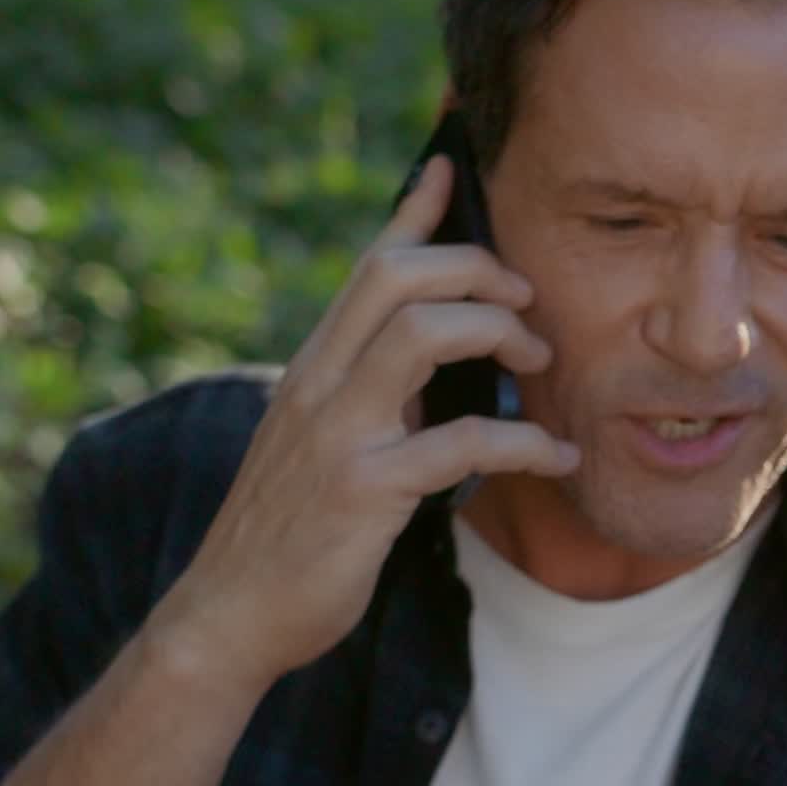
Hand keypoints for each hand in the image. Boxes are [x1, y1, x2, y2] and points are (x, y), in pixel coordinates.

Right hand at [155, 157, 576, 689]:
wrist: (229, 616)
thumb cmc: (286, 535)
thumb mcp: (318, 445)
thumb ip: (363, 395)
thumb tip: (424, 359)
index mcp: (313, 369)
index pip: (368, 267)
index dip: (414, 212)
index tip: (451, 168)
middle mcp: (318, 384)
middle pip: (396, 276)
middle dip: (475, 268)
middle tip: (528, 300)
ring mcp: (336, 433)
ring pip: (422, 333)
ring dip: (497, 332)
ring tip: (540, 365)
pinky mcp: (362, 490)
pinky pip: (459, 443)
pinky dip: (524, 445)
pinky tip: (557, 458)